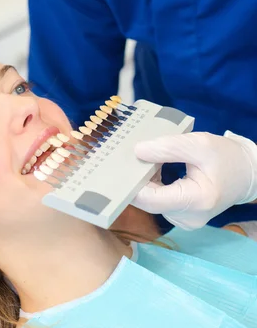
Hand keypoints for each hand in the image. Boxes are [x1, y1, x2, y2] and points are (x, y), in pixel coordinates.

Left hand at [131, 131, 256, 229]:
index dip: (132, 183)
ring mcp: (184, 221)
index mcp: (196, 201)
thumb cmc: (224, 156)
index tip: (120, 164)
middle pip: (148, 201)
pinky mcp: (180, 217)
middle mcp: (188, 218)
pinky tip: (151, 168)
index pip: (151, 199)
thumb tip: (137, 151)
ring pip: (151, 201)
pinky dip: (152, 185)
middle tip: (125, 156)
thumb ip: (168, 148)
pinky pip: (157, 201)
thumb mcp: (198, 144)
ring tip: (140, 158)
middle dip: (136, 179)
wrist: (245, 173)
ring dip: (144, 181)